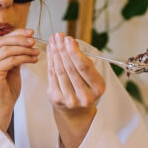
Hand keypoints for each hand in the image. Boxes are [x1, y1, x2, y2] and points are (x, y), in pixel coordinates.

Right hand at [0, 28, 38, 131]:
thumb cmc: (4, 94)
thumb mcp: (8, 70)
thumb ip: (12, 56)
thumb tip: (24, 41)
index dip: (14, 34)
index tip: (29, 33)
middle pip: (1, 42)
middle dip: (19, 39)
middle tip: (33, 39)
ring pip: (7, 50)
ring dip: (24, 49)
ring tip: (36, 52)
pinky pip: (11, 60)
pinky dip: (24, 58)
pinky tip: (33, 60)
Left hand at [46, 32, 105, 147]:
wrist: (76, 111)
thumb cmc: (86, 87)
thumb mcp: (91, 76)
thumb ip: (83, 61)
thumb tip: (70, 42)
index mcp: (98, 88)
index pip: (84, 68)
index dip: (74, 52)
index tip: (68, 39)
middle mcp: (85, 96)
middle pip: (70, 69)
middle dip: (62, 50)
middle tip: (58, 36)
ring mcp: (69, 100)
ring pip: (59, 72)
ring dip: (55, 53)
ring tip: (53, 41)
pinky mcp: (57, 99)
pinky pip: (52, 76)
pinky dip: (50, 62)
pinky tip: (49, 51)